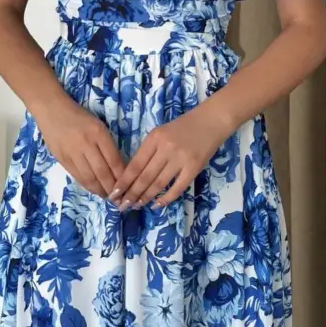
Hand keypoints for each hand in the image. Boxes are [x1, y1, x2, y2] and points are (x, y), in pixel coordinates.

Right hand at [40, 104, 125, 198]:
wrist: (52, 110)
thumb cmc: (80, 116)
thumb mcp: (98, 126)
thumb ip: (107, 145)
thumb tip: (119, 168)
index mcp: (99, 133)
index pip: (114, 160)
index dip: (121, 177)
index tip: (128, 186)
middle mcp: (86, 143)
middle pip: (102, 172)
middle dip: (111, 188)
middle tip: (118, 198)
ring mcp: (72, 153)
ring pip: (89, 178)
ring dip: (100, 190)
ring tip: (107, 196)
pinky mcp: (62, 159)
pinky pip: (77, 176)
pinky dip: (87, 185)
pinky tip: (94, 189)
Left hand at [108, 107, 233, 210]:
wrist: (211, 120)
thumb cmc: (183, 126)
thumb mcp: (161, 133)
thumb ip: (149, 151)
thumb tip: (134, 175)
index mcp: (154, 138)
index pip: (135, 164)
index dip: (124, 181)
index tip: (114, 194)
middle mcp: (165, 148)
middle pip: (145, 176)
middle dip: (132, 193)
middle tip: (122, 206)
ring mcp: (180, 159)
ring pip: (159, 183)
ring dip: (146, 197)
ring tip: (137, 206)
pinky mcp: (194, 167)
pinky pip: (177, 187)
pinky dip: (166, 198)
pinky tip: (158, 205)